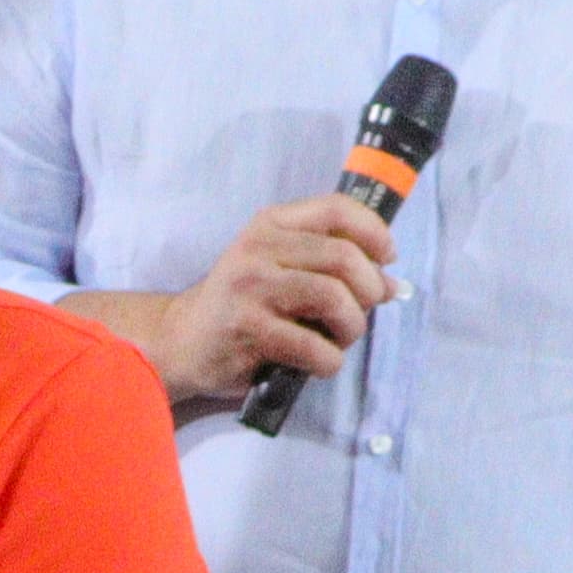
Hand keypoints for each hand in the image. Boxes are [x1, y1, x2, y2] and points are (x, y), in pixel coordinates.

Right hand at [147, 195, 398, 409]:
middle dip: (369, 290)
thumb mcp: (277, 267)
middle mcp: (259, 248)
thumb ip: (328, 266)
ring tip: (340, 339)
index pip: (336, 209)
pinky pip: (313, 346)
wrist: (181, 341)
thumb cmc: (241, 306)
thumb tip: (391, 284)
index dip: (373, 232)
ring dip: (352, 327)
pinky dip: (329, 361)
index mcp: (270, 224)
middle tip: (363, 311)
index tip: (386, 259)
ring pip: (333, 298)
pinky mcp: (247, 330)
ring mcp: (251, 288)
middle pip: (343, 257)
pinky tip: (320, 363)